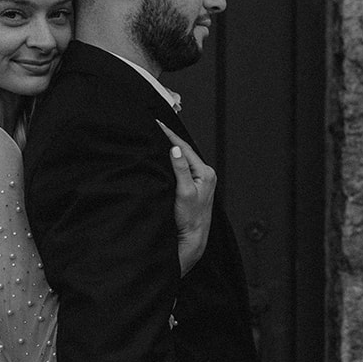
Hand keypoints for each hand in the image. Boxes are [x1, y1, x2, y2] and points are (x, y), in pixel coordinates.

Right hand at [160, 121, 215, 275]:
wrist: (193, 236)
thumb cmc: (190, 218)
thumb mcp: (184, 192)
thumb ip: (181, 170)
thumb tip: (175, 150)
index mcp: (205, 172)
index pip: (185, 148)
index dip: (171, 135)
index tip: (159, 125)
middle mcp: (205, 174)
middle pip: (185, 151)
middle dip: (171, 139)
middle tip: (157, 127)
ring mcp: (201, 180)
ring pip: (184, 159)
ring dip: (173, 148)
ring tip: (160, 137)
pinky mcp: (195, 186)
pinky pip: (184, 167)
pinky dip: (174, 160)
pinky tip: (167, 157)